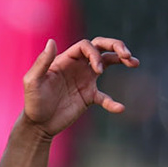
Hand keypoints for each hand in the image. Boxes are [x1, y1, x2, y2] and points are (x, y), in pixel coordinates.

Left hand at [20, 37, 137, 137]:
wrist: (38, 125)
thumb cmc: (32, 101)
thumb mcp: (33, 81)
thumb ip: (42, 62)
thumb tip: (52, 41)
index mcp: (66, 59)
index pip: (86, 46)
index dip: (95, 54)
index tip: (97, 71)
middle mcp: (77, 66)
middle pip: (100, 47)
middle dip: (115, 46)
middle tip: (127, 54)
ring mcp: (85, 80)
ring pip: (107, 63)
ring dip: (121, 60)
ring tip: (134, 62)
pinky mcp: (89, 97)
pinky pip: (105, 97)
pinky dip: (113, 102)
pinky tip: (120, 108)